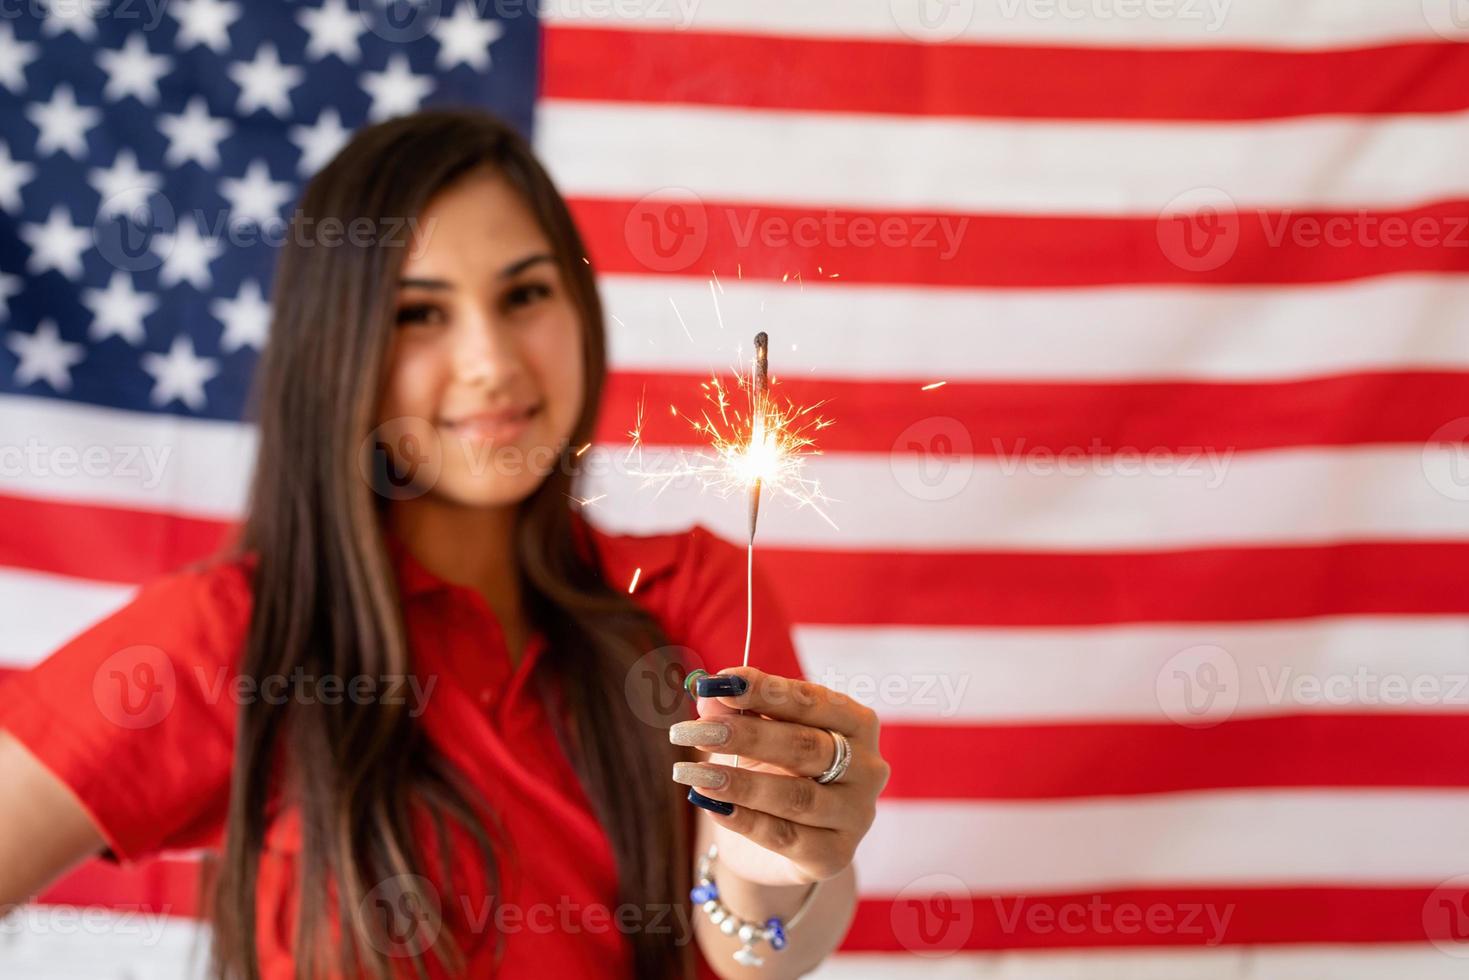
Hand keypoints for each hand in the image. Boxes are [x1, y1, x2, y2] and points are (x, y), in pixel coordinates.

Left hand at [669, 666, 889, 886]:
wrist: (781, 841)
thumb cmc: (773, 769)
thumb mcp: (754, 734)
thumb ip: (736, 710)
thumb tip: (710, 695)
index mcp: (856, 723)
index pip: (812, 701)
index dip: (765, 690)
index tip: (720, 683)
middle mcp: (866, 768)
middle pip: (805, 746)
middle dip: (747, 735)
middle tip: (699, 731)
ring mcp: (855, 814)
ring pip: (796, 796)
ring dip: (739, 783)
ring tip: (690, 771)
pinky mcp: (835, 855)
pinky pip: (784, 836)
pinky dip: (744, 819)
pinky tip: (709, 805)